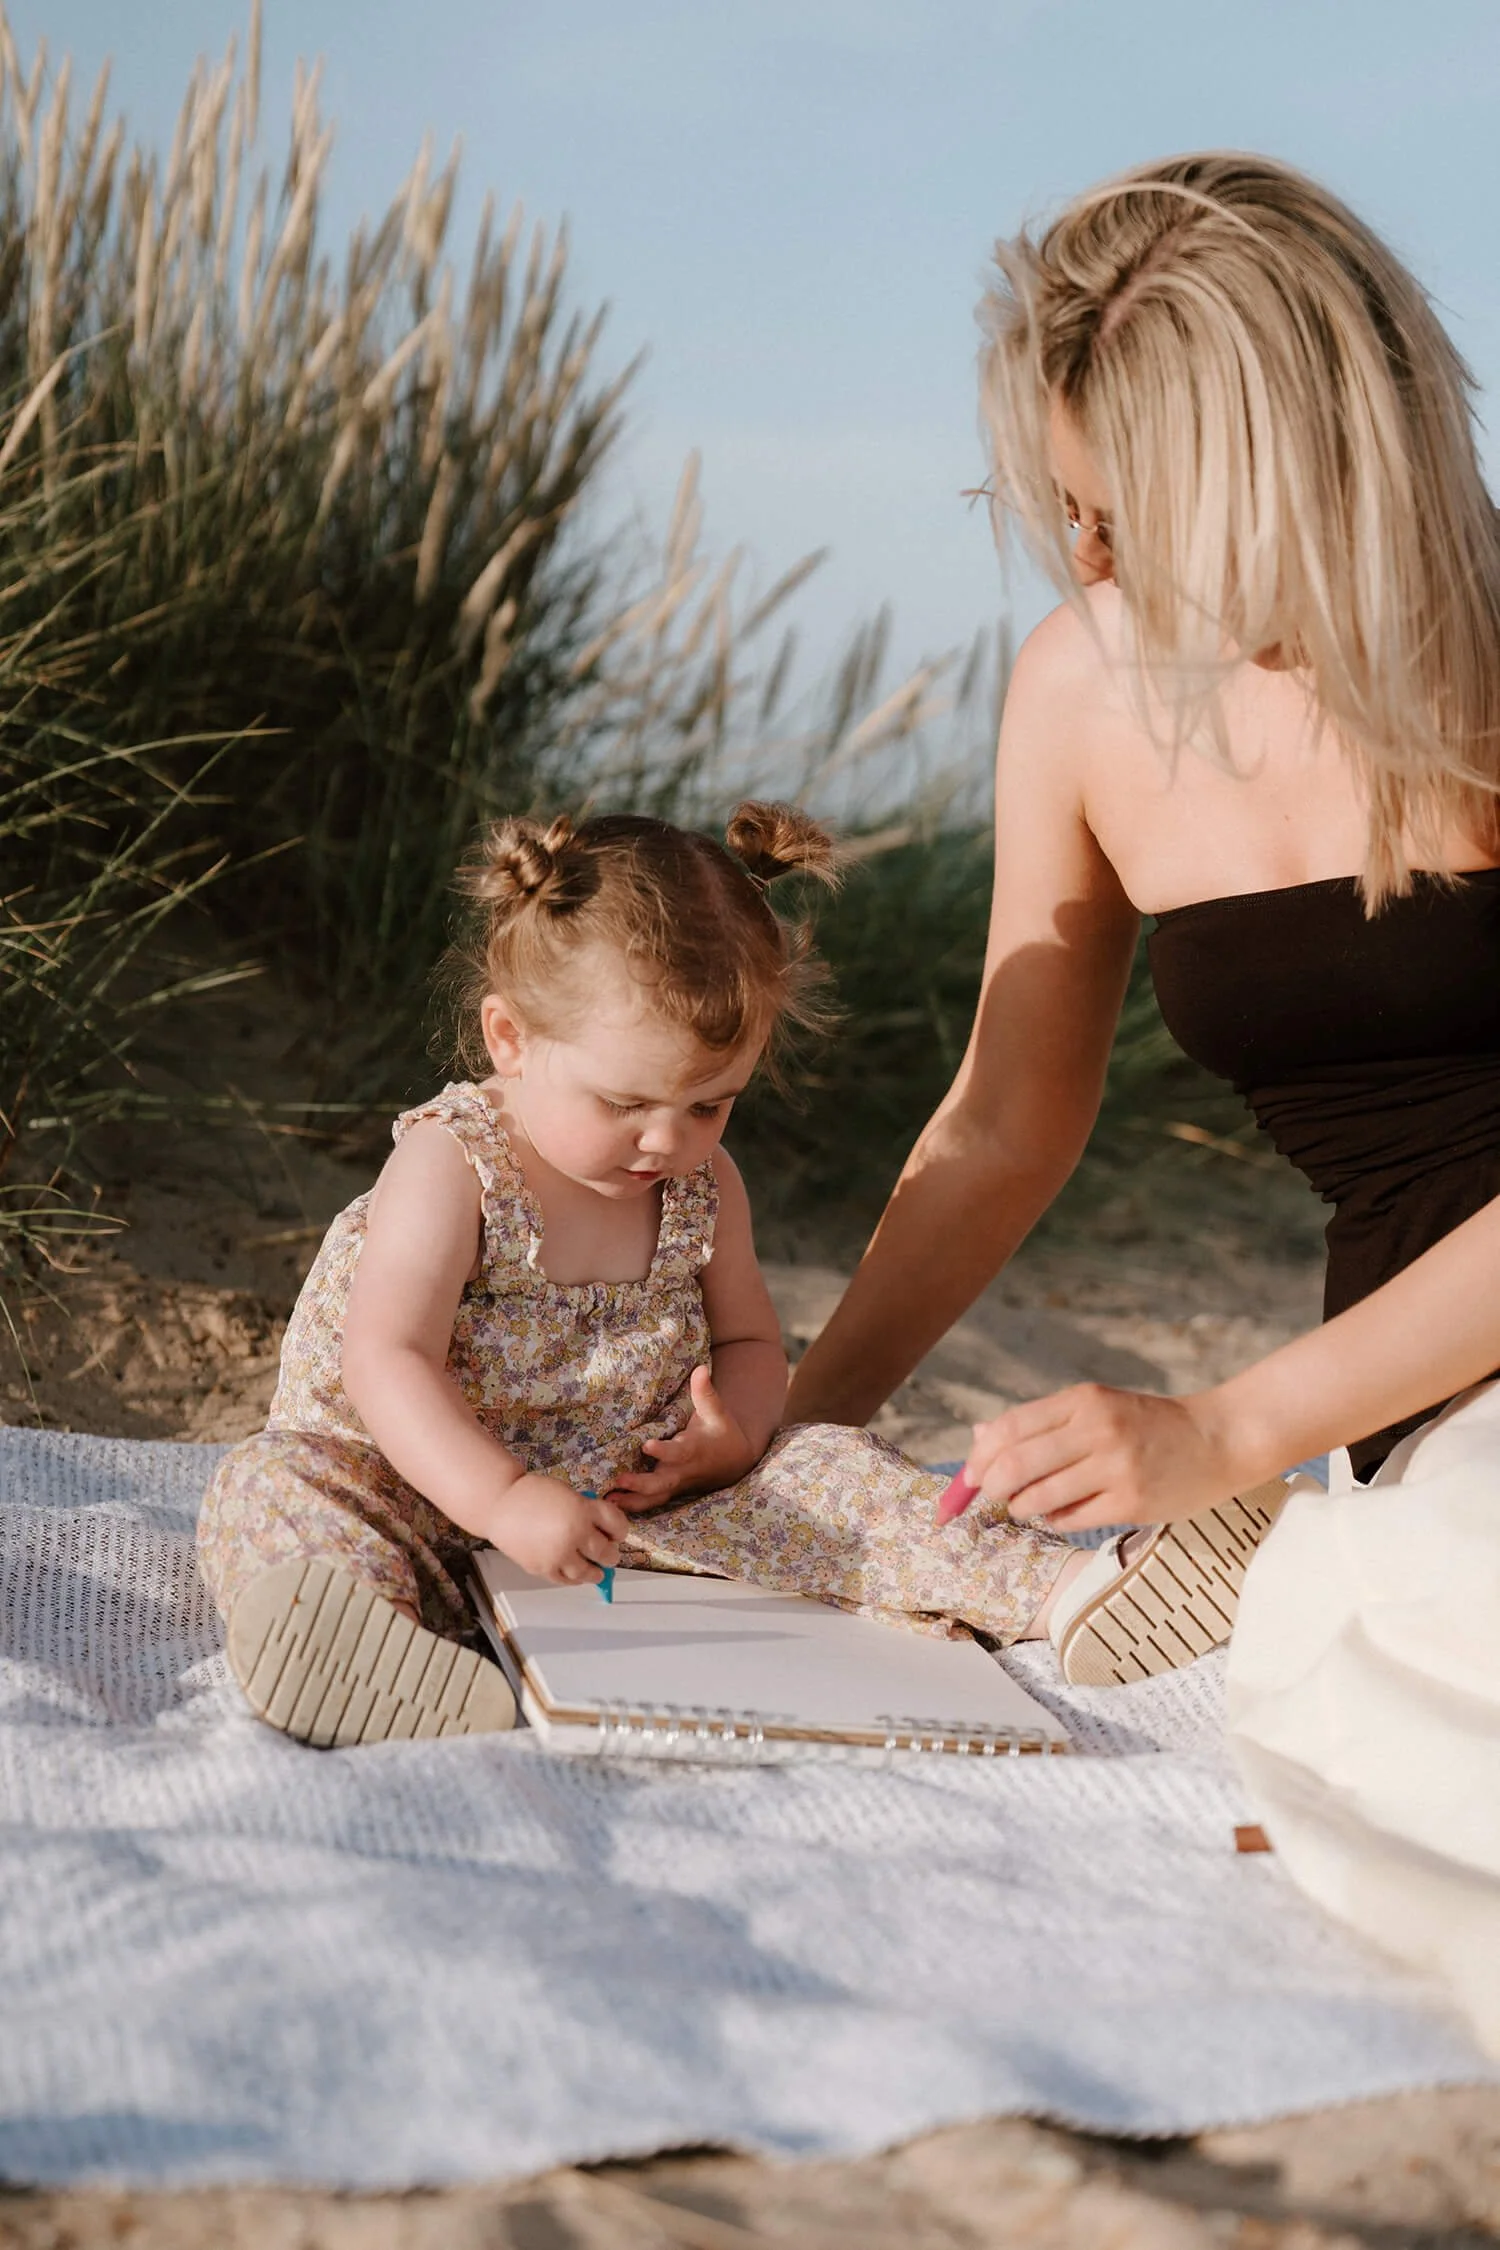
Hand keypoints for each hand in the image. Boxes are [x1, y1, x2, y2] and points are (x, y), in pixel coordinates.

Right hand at [489, 1472, 627, 1584]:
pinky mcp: (543, 1568)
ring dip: (596, 1572)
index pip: (617, 1526)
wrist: (500, 1504)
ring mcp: (559, 1554)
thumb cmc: (532, 1494)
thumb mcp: (569, 1494)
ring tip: (597, 1571)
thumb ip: (587, 1512)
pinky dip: (575, 1579)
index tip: (618, 1535)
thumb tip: (602, 1533)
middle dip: (610, 1555)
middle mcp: (574, 1533)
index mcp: (583, 1510)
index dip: (621, 1531)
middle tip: (609, 1556)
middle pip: (606, 1552)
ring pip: (588, 1572)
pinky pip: (566, 1580)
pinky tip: (577, 1575)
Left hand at [609, 1364, 757, 1506]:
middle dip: (640, 1484)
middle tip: (618, 1480)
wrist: (735, 1463)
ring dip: (632, 1501)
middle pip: (661, 1483)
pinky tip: (610, 1505)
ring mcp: (675, 1485)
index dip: (662, 1452)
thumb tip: (701, 1368)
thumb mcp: (716, 1412)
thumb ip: (705, 1392)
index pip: (677, 1453)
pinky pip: (651, 1503)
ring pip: (654, 1499)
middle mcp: (682, 1471)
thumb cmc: (721, 1433)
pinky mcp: (669, 1491)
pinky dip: (633, 1505)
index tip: (646, 1445)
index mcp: (693, 1450)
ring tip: (607, 1501)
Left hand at [962, 1382, 1242, 1532]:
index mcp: (1083, 1400)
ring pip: (1038, 1497)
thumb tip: (979, 1438)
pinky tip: (1060, 1513)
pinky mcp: (1132, 1503)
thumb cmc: (1150, 1425)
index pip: (1010, 1427)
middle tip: (990, 1496)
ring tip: (1027, 1505)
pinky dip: (1054, 1520)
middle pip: (1015, 1464)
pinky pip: (1071, 1520)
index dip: (980, 1456)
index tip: (970, 1476)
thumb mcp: (1098, 1408)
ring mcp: (1116, 1468)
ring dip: (1021, 1507)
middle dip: (990, 1487)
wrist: (1219, 1439)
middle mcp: (1097, 1429)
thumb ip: (1041, 1422)